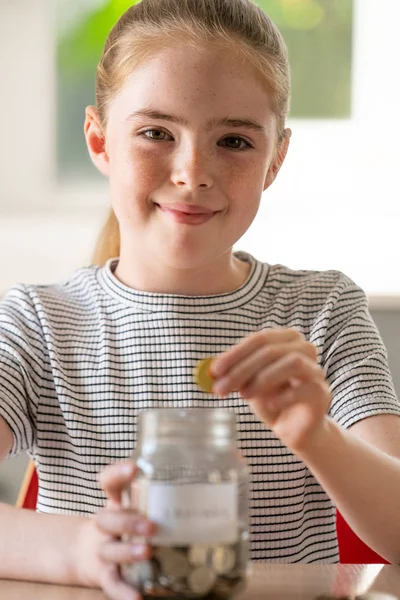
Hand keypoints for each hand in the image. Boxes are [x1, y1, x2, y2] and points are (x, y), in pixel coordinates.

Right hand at [78, 461, 155, 599]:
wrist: (87, 553)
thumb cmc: (125, 525)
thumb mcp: (135, 506)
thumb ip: (161, 498)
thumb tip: (208, 490)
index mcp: (115, 503)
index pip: (109, 482)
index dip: (118, 473)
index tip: (134, 468)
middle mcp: (106, 524)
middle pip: (107, 518)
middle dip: (129, 521)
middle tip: (151, 525)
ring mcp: (103, 549)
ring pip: (110, 550)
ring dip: (128, 551)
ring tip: (147, 552)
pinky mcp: (105, 574)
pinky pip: (112, 583)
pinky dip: (123, 591)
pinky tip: (137, 598)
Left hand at [210, 328, 330, 451]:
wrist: (294, 428)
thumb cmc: (271, 398)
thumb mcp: (248, 383)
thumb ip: (233, 373)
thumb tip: (210, 370)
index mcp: (285, 339)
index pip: (259, 339)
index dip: (235, 353)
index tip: (214, 371)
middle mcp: (304, 348)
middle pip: (272, 350)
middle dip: (242, 369)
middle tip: (221, 388)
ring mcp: (316, 370)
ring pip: (292, 362)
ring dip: (263, 379)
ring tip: (245, 396)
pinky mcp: (322, 392)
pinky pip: (305, 388)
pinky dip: (283, 396)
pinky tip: (270, 405)